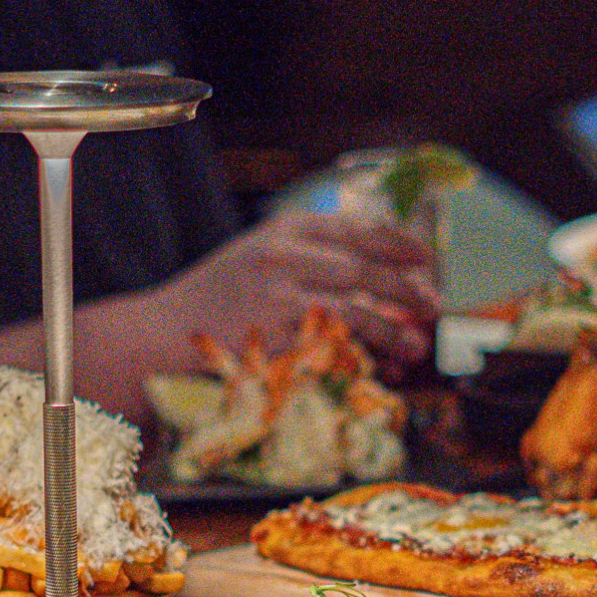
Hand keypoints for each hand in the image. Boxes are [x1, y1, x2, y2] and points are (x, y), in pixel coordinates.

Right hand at [154, 211, 438, 367]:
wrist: (161, 336)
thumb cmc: (214, 302)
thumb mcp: (257, 258)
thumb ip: (309, 257)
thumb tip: (377, 275)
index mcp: (282, 232)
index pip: (357, 229)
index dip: (400, 245)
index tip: (425, 260)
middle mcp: (284, 258)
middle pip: (366, 268)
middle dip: (408, 289)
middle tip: (434, 306)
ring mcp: (281, 298)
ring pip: (359, 310)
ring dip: (395, 330)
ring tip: (416, 346)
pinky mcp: (280, 340)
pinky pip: (338, 347)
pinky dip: (367, 358)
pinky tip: (381, 366)